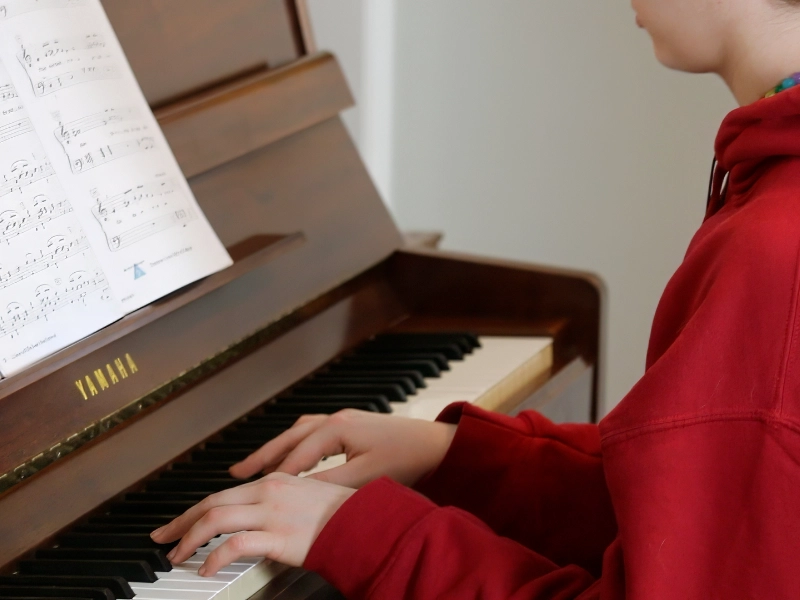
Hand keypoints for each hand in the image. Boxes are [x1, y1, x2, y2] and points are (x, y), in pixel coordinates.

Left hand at [150, 473, 354, 571]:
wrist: (368, 521)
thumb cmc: (344, 513)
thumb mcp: (308, 496)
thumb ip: (280, 502)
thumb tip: (257, 517)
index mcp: (274, 481)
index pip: (223, 494)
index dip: (196, 511)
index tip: (179, 524)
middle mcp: (269, 491)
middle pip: (211, 503)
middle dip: (181, 523)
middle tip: (163, 539)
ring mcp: (273, 513)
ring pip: (216, 520)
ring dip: (190, 540)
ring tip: (179, 557)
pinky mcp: (279, 536)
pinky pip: (235, 545)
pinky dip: (215, 558)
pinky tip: (208, 569)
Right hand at [229, 409, 456, 487]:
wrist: (435, 444)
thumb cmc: (406, 458)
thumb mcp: (366, 477)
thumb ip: (330, 484)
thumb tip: (299, 495)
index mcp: (338, 428)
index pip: (296, 454)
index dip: (275, 475)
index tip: (252, 492)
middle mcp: (336, 419)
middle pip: (289, 437)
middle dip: (262, 455)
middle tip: (235, 471)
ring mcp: (343, 420)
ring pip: (298, 433)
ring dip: (276, 449)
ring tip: (252, 465)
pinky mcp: (350, 426)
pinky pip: (312, 433)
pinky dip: (295, 446)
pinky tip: (289, 458)